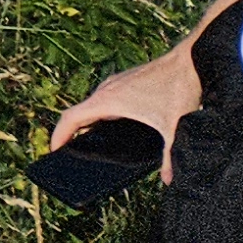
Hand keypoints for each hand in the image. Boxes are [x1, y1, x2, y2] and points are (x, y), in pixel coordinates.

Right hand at [52, 49, 198, 178]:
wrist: (188, 61)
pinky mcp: (125, 83)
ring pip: (92, 106)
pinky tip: (115, 127)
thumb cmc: (177, 89)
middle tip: (69, 153)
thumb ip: (168, 156)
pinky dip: (100, 115)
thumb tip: (169, 180)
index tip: (54, 151)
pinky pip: (104, 100)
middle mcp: (106, 90)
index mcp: (108, 100)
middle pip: (79, 113)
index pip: (71, 118)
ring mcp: (115, 84)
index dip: (59, 135)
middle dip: (71, 133)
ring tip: (90, 143)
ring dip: (86, 123)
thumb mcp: (173, 127)